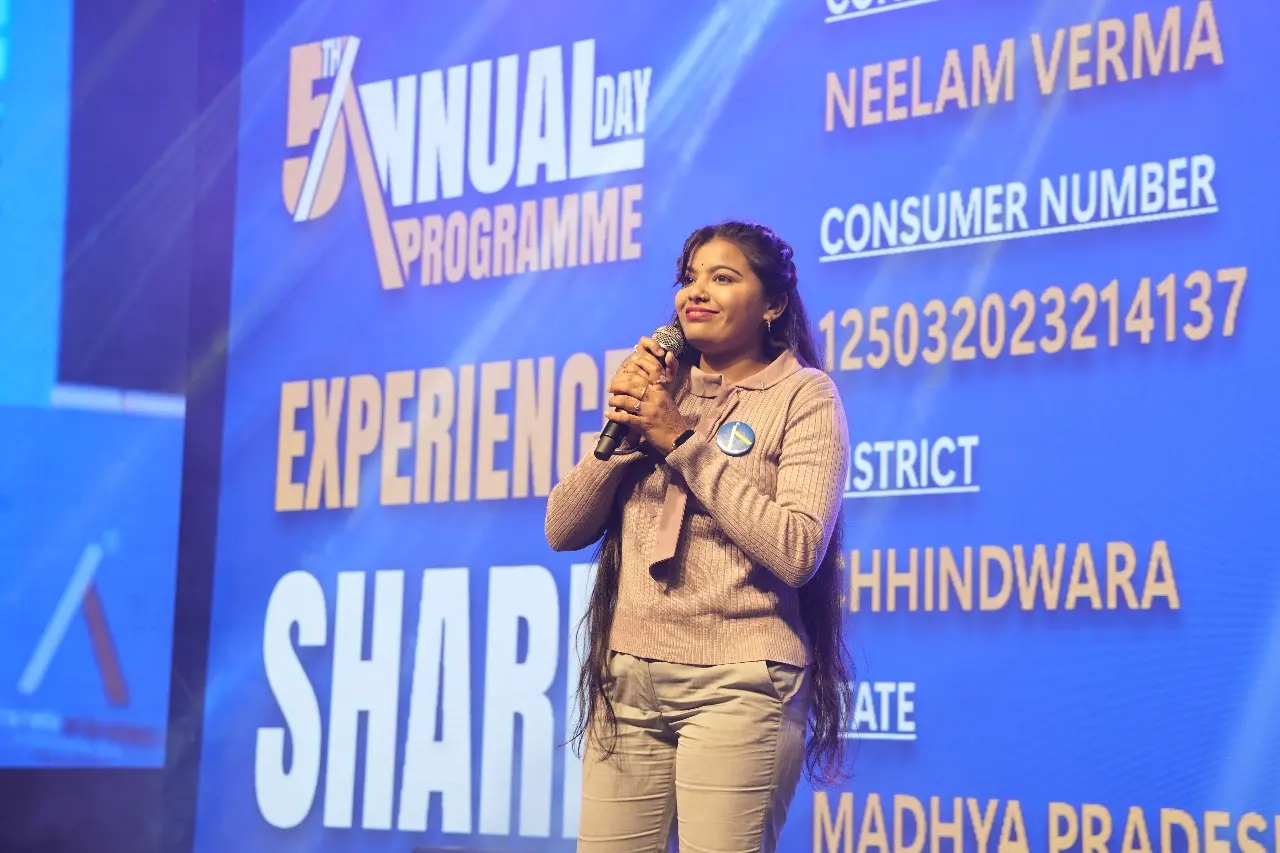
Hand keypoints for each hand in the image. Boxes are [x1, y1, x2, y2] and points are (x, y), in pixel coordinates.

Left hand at [605, 337, 685, 453]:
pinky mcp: (644, 425)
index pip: (653, 371)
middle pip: (634, 384)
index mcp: (662, 391)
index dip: (641, 363)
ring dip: (615, 400)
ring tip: (610, 401)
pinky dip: (615, 416)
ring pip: (627, 400)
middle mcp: (656, 398)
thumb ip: (659, 389)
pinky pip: (626, 418)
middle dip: (619, 384)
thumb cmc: (672, 420)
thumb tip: (650, 379)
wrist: (679, 439)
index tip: (631, 361)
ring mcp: (649, 411)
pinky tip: (608, 414)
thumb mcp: (667, 401)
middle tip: (610, 386)